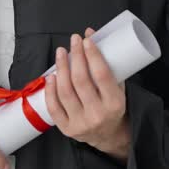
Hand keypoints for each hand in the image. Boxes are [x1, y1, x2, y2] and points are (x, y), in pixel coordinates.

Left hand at [45, 28, 130, 160]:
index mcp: (115, 104)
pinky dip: (50, 90)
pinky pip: (54, 107)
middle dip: (75, 57)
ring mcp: (81, 123)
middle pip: (81, 80)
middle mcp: (98, 115)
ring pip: (65, 92)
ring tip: (60, 53)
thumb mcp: (118, 87)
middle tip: (73, 41)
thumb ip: (107, 63)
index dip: (93, 56)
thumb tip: (89, 33)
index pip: (102, 75)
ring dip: (61, 68)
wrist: (109, 135)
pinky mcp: (67, 129)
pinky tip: (51, 75)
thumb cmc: (113, 106)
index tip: (86, 40)